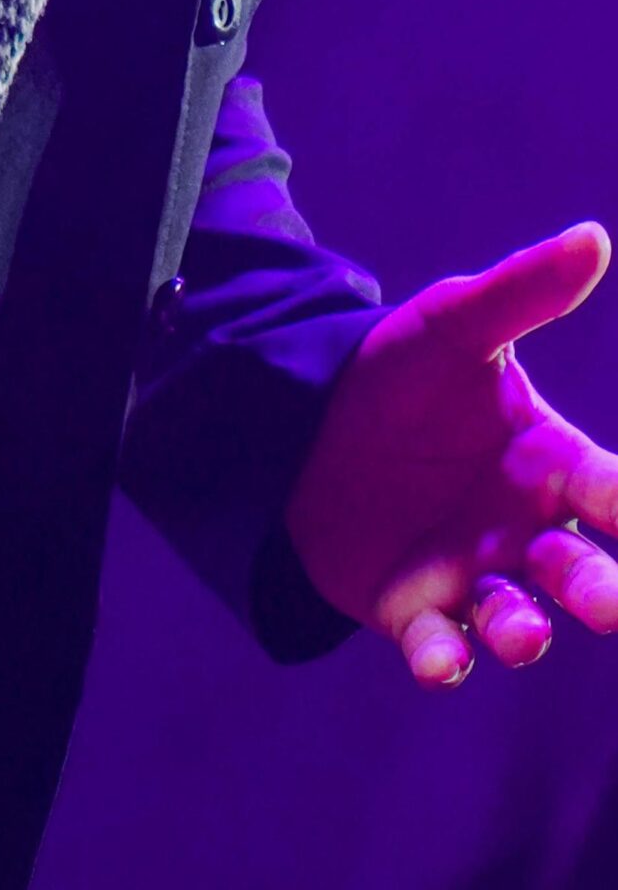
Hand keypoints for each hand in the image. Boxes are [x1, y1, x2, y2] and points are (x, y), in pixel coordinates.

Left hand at [285, 222, 617, 687]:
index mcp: (549, 462)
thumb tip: (595, 237)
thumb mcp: (454, 324)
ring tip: (524, 632)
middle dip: (603, 592)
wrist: (307, 418)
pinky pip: (439, 646)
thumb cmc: (402, 371)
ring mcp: (472, 575)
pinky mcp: (413, 610)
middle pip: (581, 572)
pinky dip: (443, 659)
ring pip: (519, 622)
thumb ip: (522, 292)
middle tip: (610, 600)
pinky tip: (440, 658)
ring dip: (526, 634)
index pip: (611, 490)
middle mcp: (523, 529)